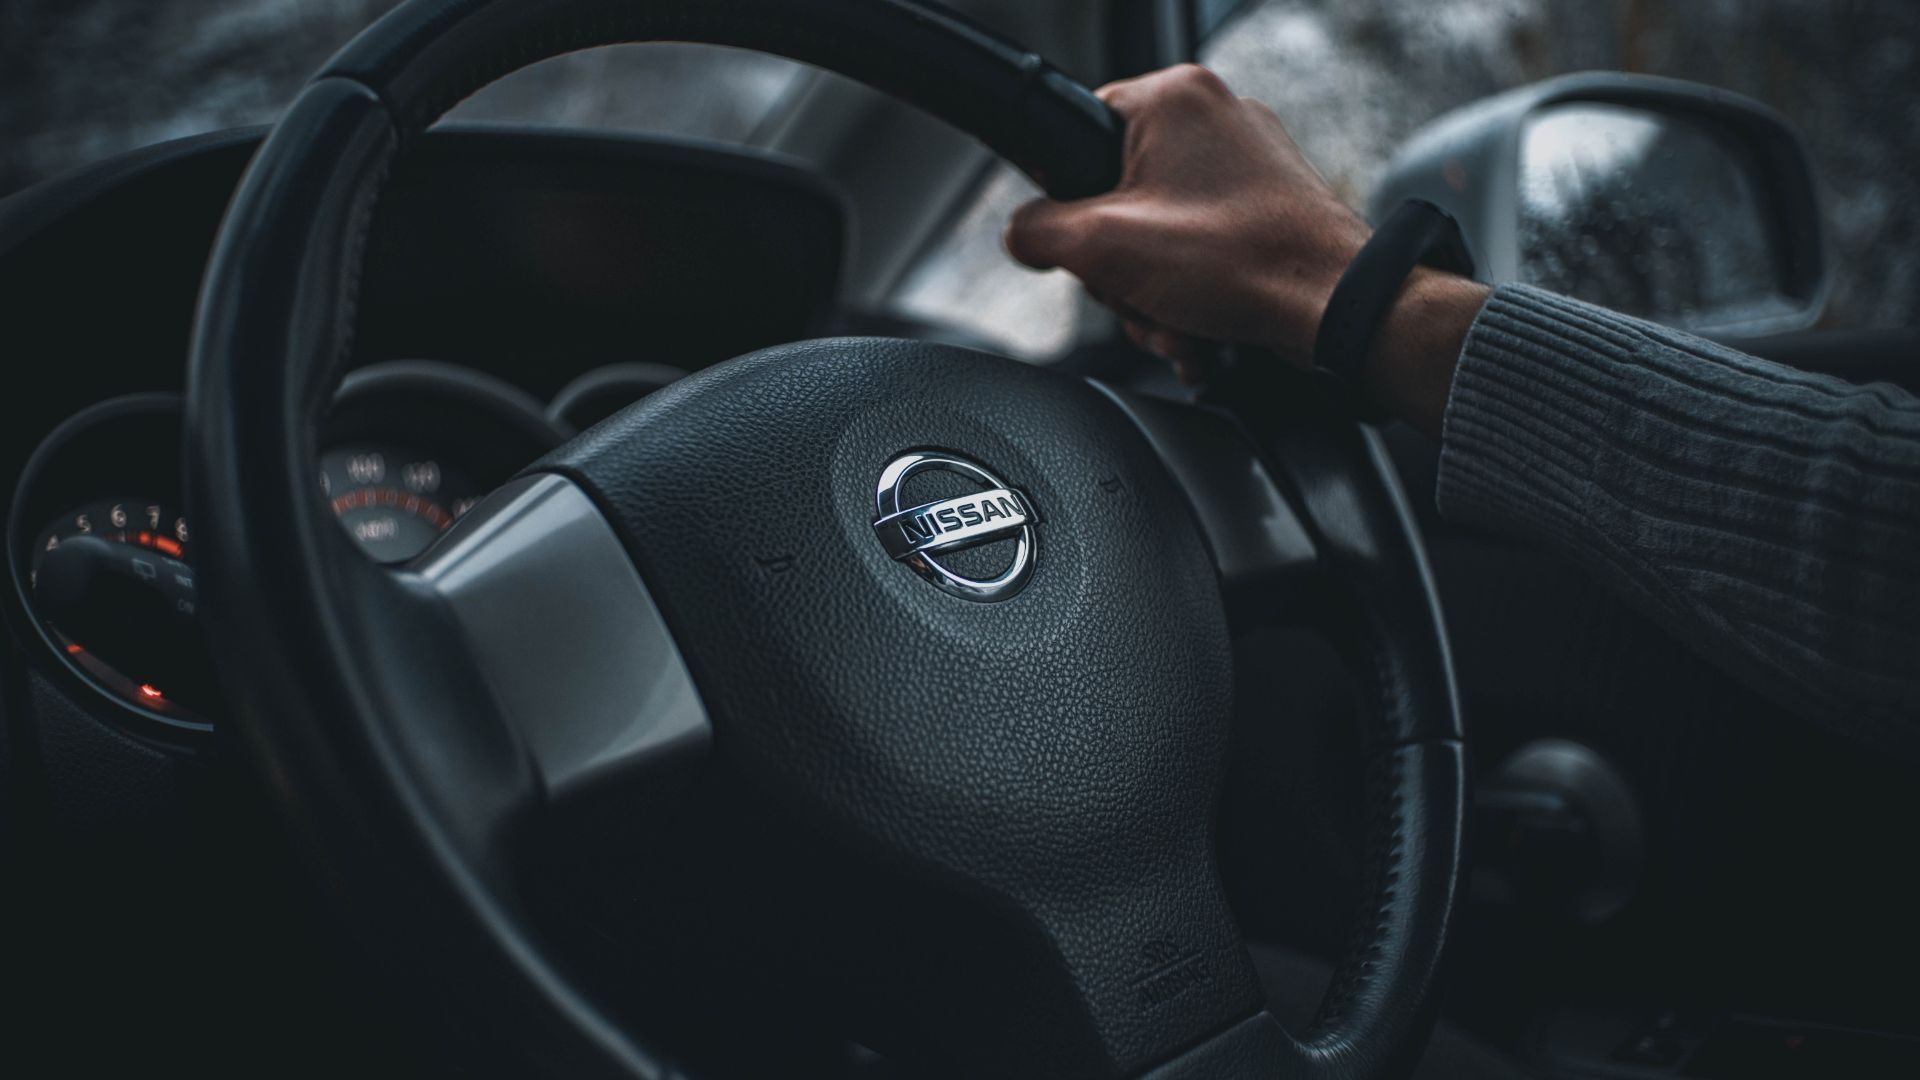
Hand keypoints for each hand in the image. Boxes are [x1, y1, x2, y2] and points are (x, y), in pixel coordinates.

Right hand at [1005, 64, 1487, 435]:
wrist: (1334, 306)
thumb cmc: (1241, 262)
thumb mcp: (1104, 248)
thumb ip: (1039, 232)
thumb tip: (1022, 235)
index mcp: (1172, 98)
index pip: (1077, 130)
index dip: (1068, 198)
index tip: (1084, 242)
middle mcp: (1214, 115)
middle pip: (1116, 193)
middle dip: (1121, 267)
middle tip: (1138, 292)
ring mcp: (1247, 157)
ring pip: (1158, 228)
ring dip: (1153, 290)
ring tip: (1176, 320)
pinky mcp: (1269, 200)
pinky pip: (1200, 243)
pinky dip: (1191, 291)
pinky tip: (1199, 326)